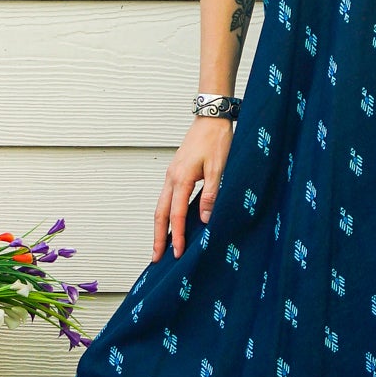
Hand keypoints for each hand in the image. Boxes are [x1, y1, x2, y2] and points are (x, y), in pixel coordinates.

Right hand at [153, 118, 234, 260]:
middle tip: (156, 257)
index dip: (176, 235)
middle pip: (160, 214)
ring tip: (160, 245)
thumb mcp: (219, 168)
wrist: (211, 119)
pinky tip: (170, 222)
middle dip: (158, 237)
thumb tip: (205, 219)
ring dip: (159, 227)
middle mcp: (172, 178)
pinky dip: (165, 214)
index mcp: (181, 179)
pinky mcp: (176, 173)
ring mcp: (171, 175)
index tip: (177, 253)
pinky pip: (166, 198)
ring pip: (160, 206)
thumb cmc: (216, 140)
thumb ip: (211, 194)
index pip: (176, 214)